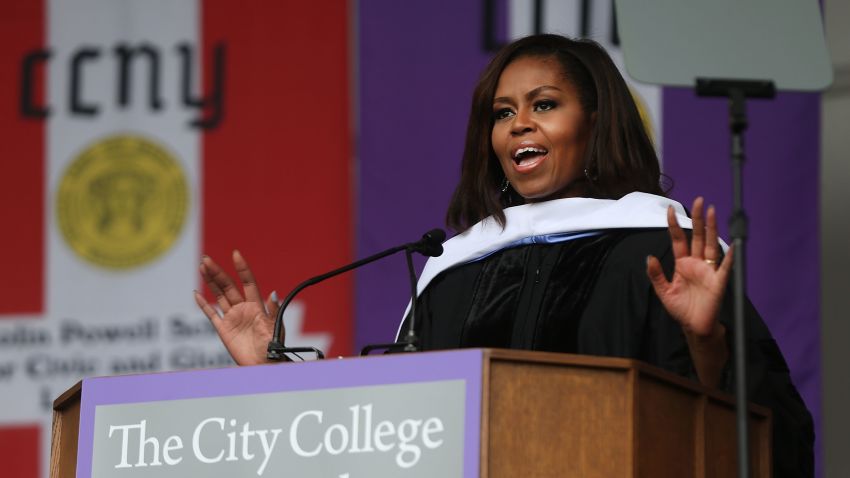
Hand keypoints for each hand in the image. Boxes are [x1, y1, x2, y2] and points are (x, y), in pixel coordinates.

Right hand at [194, 250, 280, 365]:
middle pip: (228, 286)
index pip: (248, 282)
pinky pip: (211, 315)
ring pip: (219, 296)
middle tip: (207, 259)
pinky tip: (196, 294)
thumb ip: (274, 310)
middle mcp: (243, 308)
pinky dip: (203, 305)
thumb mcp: (276, 326)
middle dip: (218, 273)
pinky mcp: (223, 330)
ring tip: (202, 267)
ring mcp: (232, 318)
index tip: (235, 254)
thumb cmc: (273, 347)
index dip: (242, 269)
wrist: (264, 365)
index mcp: (257, 306)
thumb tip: (273, 292)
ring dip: (210, 282)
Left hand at [646, 197, 732, 338]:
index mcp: (682, 264)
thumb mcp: (663, 291)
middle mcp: (696, 263)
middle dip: (697, 219)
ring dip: (711, 229)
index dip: (674, 225)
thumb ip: (656, 274)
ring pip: (710, 245)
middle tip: (699, 200)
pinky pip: (725, 267)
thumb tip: (649, 257)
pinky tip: (732, 244)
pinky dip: (729, 256)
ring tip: (712, 211)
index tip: (670, 210)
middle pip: (697, 236)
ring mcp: (708, 270)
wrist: (694, 327)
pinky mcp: (718, 282)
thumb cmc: (681, 309)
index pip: (678, 239)